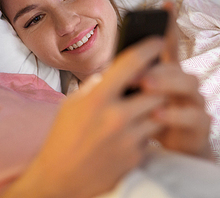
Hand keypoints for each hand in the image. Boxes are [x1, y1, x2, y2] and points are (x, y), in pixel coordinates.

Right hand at [2, 37, 166, 197]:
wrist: (60, 179)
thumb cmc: (63, 137)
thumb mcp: (73, 104)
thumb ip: (96, 85)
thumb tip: (118, 71)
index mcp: (97, 98)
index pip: (132, 63)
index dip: (149, 47)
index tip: (158, 40)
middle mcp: (116, 116)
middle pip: (156, 88)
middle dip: (158, 82)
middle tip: (156, 79)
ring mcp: (128, 138)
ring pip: (159, 112)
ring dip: (156, 106)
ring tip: (145, 105)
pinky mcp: (136, 156)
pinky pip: (151, 135)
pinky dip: (146, 129)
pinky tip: (133, 130)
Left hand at [142, 1, 210, 157]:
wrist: (173, 155)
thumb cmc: (150, 123)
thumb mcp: (137, 101)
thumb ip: (131, 82)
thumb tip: (110, 66)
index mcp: (168, 75)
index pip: (169, 46)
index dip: (168, 25)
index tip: (165, 3)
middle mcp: (184, 84)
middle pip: (178, 65)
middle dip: (158, 65)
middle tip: (137, 71)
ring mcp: (195, 102)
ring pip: (189, 85)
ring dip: (167, 84)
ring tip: (146, 86)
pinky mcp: (201, 125)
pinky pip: (193, 116)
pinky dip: (174, 115)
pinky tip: (157, 114)